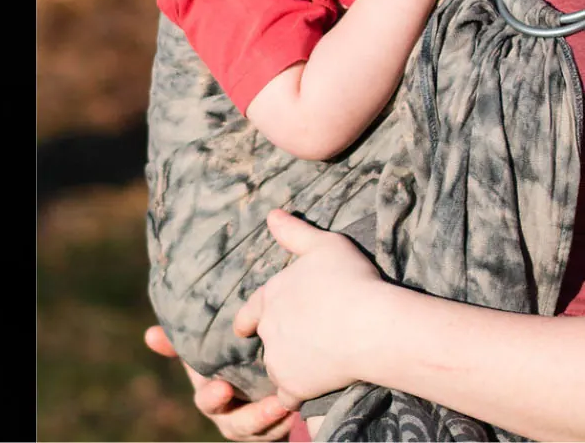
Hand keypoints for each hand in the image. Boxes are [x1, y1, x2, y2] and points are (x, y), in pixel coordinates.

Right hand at [144, 326, 294, 441]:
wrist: (256, 376)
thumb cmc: (224, 363)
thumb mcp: (202, 352)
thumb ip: (177, 344)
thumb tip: (150, 335)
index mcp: (210, 398)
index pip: (207, 401)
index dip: (213, 397)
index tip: (223, 386)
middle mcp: (230, 417)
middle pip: (238, 426)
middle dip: (255, 418)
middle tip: (275, 404)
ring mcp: (254, 428)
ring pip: (264, 433)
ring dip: (278, 422)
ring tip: (292, 405)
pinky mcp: (275, 430)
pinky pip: (283, 433)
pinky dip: (292, 422)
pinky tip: (303, 407)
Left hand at [233, 210, 391, 408]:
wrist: (371, 326)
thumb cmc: (352, 281)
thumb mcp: (325, 245)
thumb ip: (295, 233)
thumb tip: (271, 215)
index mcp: (270, 296)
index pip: (251, 310)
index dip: (248, 319)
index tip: (242, 329)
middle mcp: (267, 328)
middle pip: (267, 340)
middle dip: (277, 344)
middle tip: (291, 350)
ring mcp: (278, 358)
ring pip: (276, 369)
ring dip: (287, 371)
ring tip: (305, 373)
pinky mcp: (293, 385)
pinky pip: (287, 398)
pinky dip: (296, 399)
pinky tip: (306, 399)